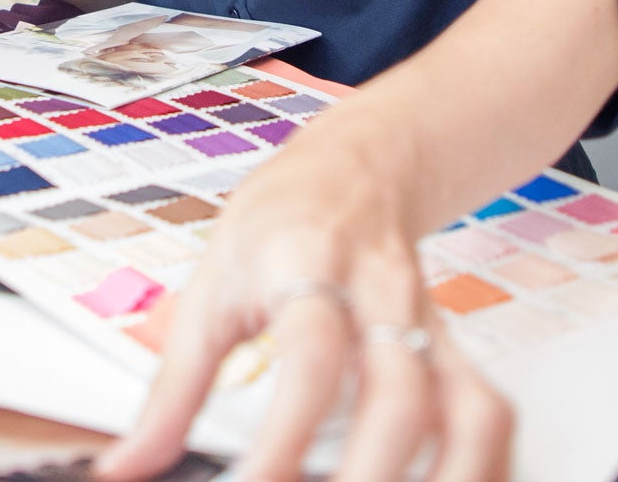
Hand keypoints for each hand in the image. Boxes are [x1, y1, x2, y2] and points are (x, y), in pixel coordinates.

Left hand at [95, 113, 512, 481]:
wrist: (354, 166)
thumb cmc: (277, 227)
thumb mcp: (208, 289)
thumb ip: (172, 389)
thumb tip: (126, 467)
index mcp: (308, 267)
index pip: (309, 355)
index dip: (287, 434)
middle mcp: (382, 296)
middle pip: (401, 391)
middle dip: (373, 473)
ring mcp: (430, 326)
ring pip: (469, 407)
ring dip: (453, 476)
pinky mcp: (458, 352)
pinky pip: (491, 417)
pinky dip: (484, 467)